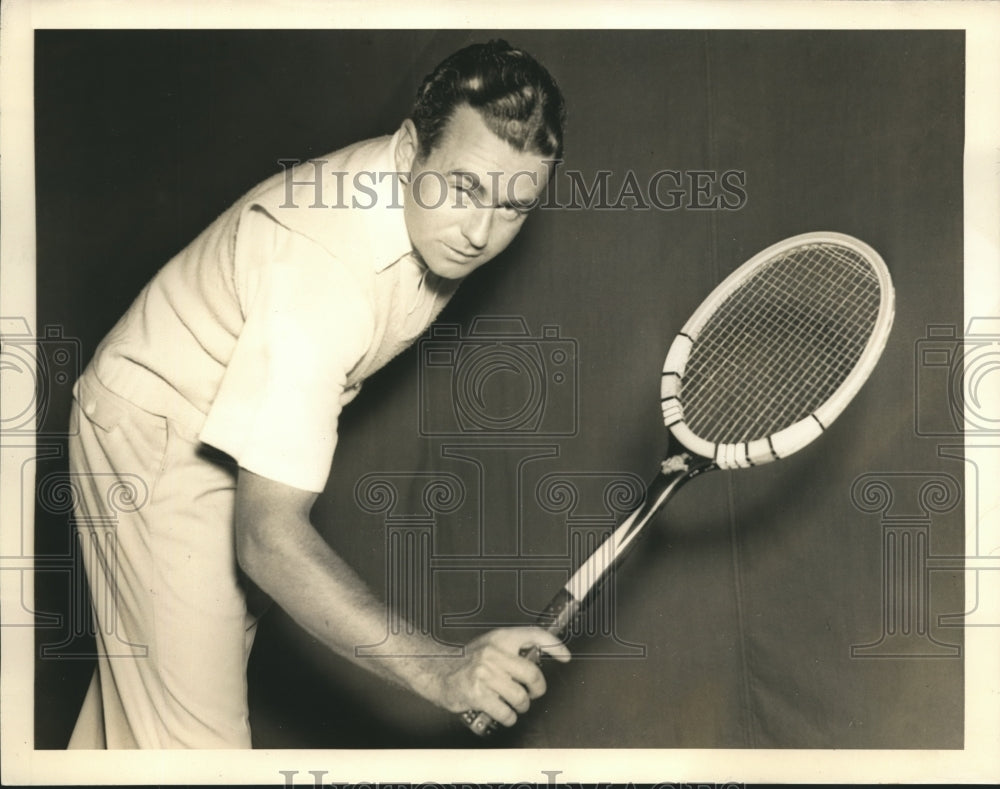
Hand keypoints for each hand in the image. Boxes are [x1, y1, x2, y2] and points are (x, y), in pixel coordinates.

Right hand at [428, 627, 570, 726]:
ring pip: (520, 697)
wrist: (437, 672)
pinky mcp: (477, 694)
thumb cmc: (467, 662)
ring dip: (522, 706)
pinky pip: (505, 712)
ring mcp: (484, 674)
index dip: (554, 645)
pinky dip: (509, 717)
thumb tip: (540, 659)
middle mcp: (493, 653)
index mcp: (500, 638)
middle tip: (533, 693)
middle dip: (538, 689)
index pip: (533, 635)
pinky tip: (504, 714)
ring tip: (516, 705)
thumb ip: (512, 650)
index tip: (565, 656)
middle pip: (533, 674)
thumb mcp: (490, 646)